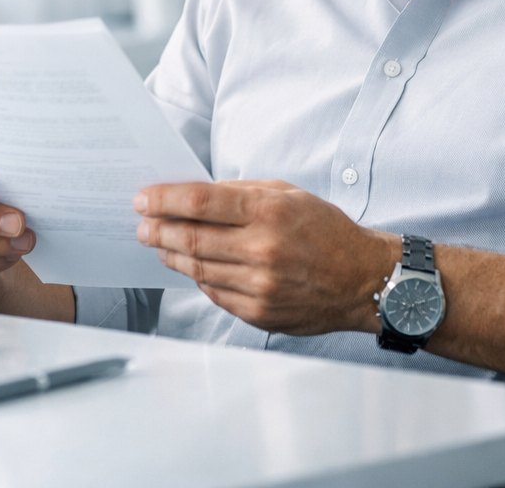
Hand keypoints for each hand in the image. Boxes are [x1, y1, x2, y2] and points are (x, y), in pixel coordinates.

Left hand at [134, 180, 399, 335]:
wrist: (363, 280)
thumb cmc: (326, 231)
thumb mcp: (289, 194)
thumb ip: (242, 191)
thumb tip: (195, 195)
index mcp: (270, 211)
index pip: (200, 201)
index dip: (164, 199)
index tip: (143, 199)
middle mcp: (263, 248)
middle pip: (191, 237)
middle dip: (157, 229)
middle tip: (141, 225)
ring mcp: (260, 285)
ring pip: (197, 268)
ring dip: (171, 254)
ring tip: (159, 244)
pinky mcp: (260, 312)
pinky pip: (215, 293)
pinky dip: (198, 278)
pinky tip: (191, 266)